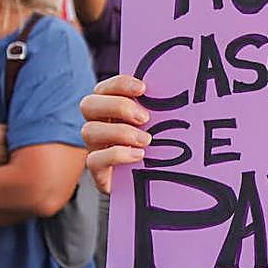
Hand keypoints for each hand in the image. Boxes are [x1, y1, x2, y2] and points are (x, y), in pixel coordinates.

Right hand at [79, 74, 151, 193]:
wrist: (153, 183)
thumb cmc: (157, 147)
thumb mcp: (158, 125)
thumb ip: (158, 109)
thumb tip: (179, 91)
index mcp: (109, 108)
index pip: (104, 88)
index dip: (120, 84)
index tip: (143, 88)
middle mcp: (98, 125)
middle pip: (89, 104)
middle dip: (117, 106)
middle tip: (144, 118)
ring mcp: (95, 148)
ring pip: (89, 130)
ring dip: (120, 132)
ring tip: (146, 140)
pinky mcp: (98, 171)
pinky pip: (94, 160)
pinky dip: (117, 155)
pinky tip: (138, 156)